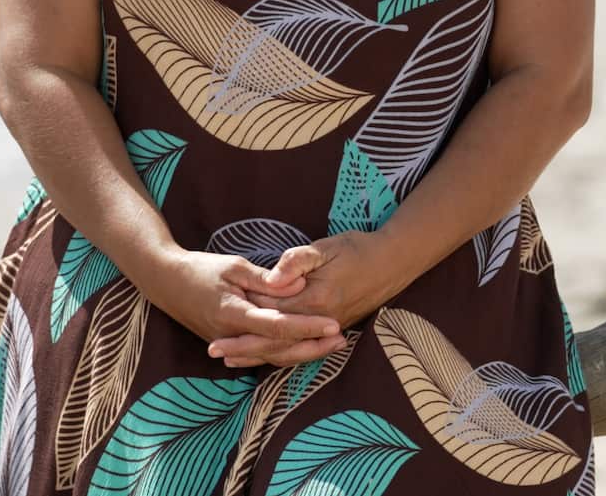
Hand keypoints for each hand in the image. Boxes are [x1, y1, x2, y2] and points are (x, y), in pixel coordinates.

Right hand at [152, 247, 347, 368]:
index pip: (278, 326)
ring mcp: (231, 343)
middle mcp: (234, 335)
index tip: (333, 325)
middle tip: (341, 340)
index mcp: (235, 314)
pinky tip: (303, 350)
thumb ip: (266, 279)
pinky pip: (261, 354)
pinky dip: (284, 353)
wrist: (166, 283)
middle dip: (312, 346)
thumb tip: (298, 285)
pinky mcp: (230, 343)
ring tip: (330, 346)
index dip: (307, 326)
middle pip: (279, 348)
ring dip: (302, 352)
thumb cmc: (200, 268)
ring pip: (272, 355)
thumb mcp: (234, 266)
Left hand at [208, 231, 394, 368]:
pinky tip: (262, 355)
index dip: (246, 311)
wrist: (393, 263)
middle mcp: (318, 321)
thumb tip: (272, 278)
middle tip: (212, 349)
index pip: (272, 310)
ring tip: (227, 359)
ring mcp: (325, 329)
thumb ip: (297, 261)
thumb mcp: (327, 247)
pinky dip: (277, 354)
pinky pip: (298, 348)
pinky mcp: (330, 329)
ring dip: (256, 354)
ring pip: (285, 349)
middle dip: (242, 345)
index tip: (217, 310)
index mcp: (315, 299)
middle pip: (274, 339)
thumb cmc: (358, 249)